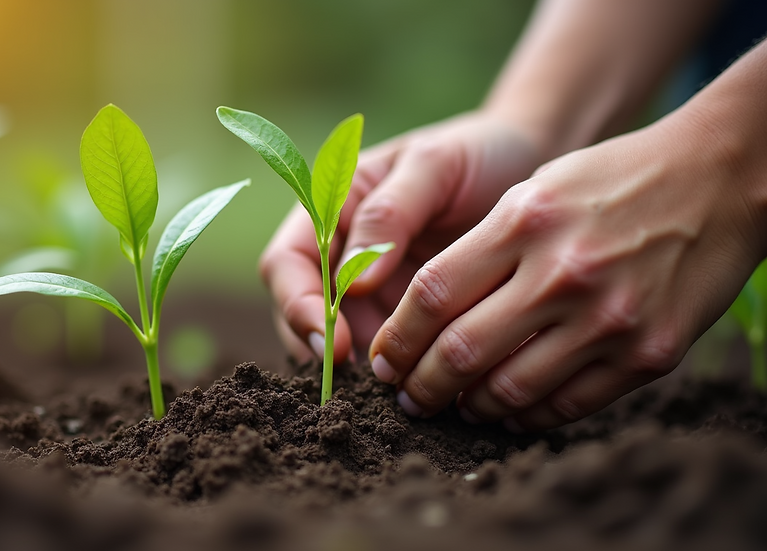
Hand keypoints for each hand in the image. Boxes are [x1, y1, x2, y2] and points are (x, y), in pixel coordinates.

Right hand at [259, 112, 543, 362]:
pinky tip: (421, 382)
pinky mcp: (402, 319)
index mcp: (327, 210)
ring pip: (338, 344)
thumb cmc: (475, 155)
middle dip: (323, 350)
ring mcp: (368, 292)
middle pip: (301, 314)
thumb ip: (390, 213)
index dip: (298, 304)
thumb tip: (350, 283)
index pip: (286, 264)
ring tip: (398, 387)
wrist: (525, 168)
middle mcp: (337, 256)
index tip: (332, 339)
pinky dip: (393, 373)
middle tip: (365, 378)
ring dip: (357, 371)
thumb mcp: (434, 165)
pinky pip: (384, 355)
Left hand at [369, 114, 765, 430]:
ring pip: (510, 389)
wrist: (720, 180)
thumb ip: (479, 247)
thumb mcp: (534, 191)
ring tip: (455, 404)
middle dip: (421, 384)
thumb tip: (420, 313)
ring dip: (469, 406)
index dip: (398, 337)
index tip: (383, 358)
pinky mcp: (650, 354)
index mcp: (525, 221)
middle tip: (407, 395)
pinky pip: (568, 404)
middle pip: (461, 351)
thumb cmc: (612, 181)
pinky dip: (527, 415)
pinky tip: (509, 409)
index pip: (432, 294)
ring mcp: (610, 318)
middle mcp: (564, 272)